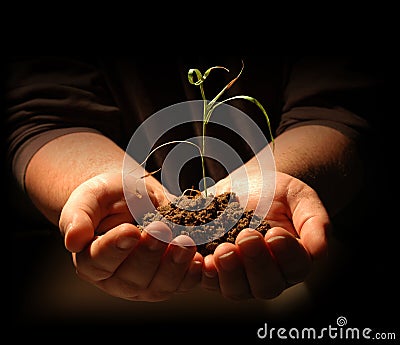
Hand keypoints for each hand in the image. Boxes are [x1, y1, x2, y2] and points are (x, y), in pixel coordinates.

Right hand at [59, 172, 202, 300]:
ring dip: (174, 267)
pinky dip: (192, 274)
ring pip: (159, 286)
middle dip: (149, 255)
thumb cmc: (109, 197)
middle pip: (132, 277)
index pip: (99, 261)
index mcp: (92, 260)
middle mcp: (117, 278)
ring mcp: (145, 283)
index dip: (115, 248)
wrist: (134, 197)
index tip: (131, 230)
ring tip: (185, 243)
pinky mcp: (169, 279)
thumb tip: (73, 240)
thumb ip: (78, 216)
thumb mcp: (90, 197)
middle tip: (161, 231)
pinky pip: (182, 284)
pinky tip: (200, 260)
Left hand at [201, 171, 329, 299]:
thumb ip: (314, 221)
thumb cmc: (278, 193)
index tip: (275, 233)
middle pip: (266, 286)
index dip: (286, 254)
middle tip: (246, 237)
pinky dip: (198, 270)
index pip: (295, 267)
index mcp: (293, 259)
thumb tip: (319, 250)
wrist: (247, 185)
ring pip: (235, 289)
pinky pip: (205, 278)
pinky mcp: (213, 267)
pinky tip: (195, 254)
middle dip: (255, 264)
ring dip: (228, 273)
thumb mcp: (300, 197)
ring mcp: (239, 274)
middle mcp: (268, 274)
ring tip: (222, 249)